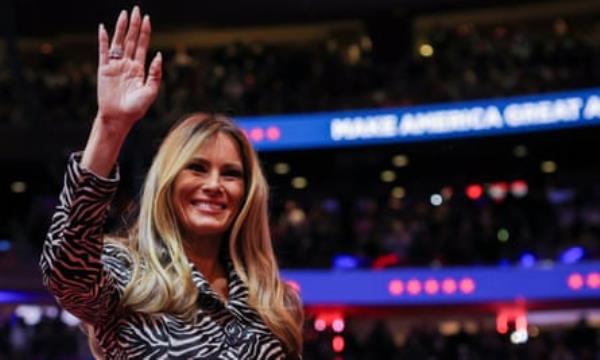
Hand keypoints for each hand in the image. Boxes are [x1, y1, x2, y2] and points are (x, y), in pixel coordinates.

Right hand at [97, 7, 161, 127]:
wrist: (119, 117)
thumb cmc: (136, 108)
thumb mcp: (150, 91)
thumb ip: (155, 74)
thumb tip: (158, 55)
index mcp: (139, 69)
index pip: (142, 45)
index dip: (145, 32)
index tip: (146, 18)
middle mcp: (127, 64)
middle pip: (131, 40)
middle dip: (134, 25)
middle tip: (136, 9)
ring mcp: (115, 65)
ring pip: (118, 42)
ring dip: (121, 28)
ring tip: (124, 14)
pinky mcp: (104, 69)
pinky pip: (103, 51)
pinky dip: (103, 40)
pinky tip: (104, 28)